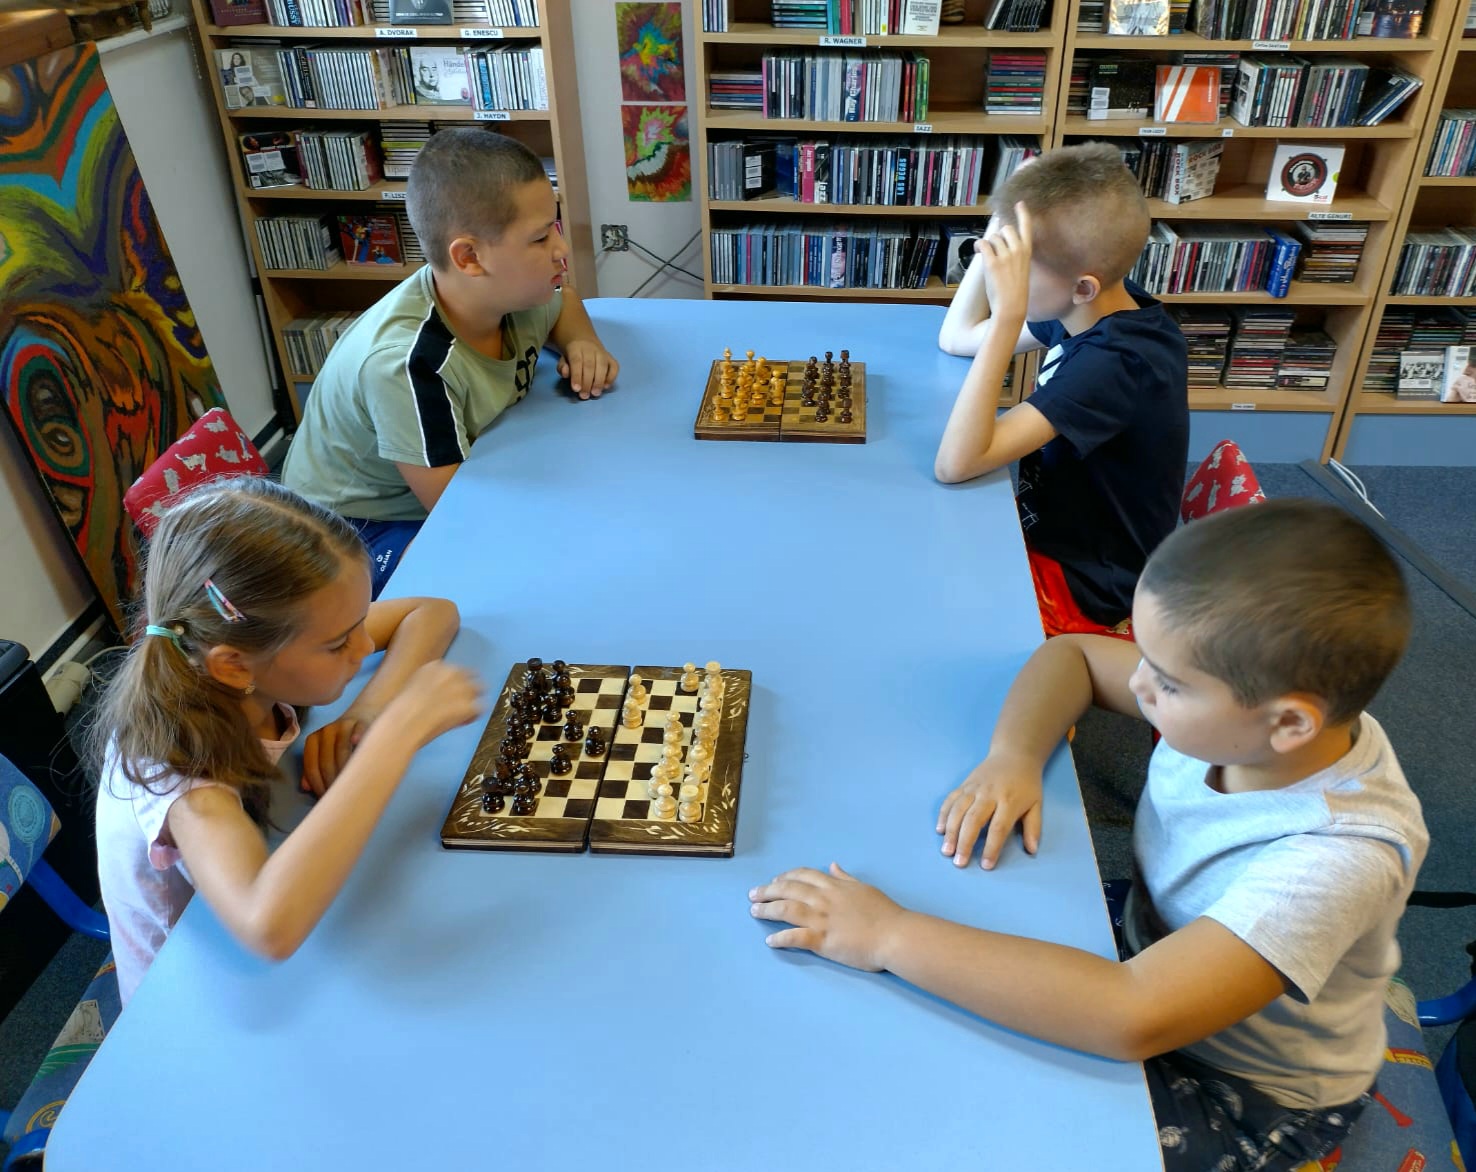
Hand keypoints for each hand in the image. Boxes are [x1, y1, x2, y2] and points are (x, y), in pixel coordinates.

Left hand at [300, 706, 377, 796]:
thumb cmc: (343, 740)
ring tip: (351, 786)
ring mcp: (344, 725)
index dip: (318, 784)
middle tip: (340, 796)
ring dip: (345, 771)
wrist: (363, 715)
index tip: (326, 798)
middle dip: (332, 782)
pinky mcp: (361, 722)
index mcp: (313, 739)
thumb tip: (306, 787)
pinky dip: (358, 739)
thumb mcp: (325, 751)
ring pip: (342, 751)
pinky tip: (358, 746)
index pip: (312, 766)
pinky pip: (359, 732)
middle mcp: (326, 731)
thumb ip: (314, 767)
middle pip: (326, 762)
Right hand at [385, 661, 485, 745]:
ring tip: (460, 715)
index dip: (454, 684)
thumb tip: (435, 695)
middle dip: (468, 689)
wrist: (404, 722)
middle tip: (459, 705)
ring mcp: (463, 687)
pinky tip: (461, 723)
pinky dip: (472, 716)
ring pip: (479, 690)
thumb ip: (428, 686)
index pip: (455, 670)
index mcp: (436, 666)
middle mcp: (452, 672)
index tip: (448, 695)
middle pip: (471, 676)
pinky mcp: (469, 704)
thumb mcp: (412, 688)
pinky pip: (480, 708)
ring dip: (472, 701)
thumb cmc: (401, 711)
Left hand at [557, 339, 618, 398]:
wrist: (583, 341)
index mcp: (576, 347)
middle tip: (584, 396)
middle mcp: (590, 348)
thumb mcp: (563, 359)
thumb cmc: (572, 355)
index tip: (576, 389)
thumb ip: (562, 367)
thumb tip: (565, 373)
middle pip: (590, 365)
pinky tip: (605, 387)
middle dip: (587, 382)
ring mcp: (602, 352)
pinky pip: (614, 367)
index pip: (577, 361)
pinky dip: (611, 377)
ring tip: (595, 393)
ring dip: (599, 381)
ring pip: (603, 365)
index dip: (576, 376)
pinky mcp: (611, 358)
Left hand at [748, 863, 904, 971]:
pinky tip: (770, 941)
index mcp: (834, 886)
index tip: (774, 881)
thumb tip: (833, 866)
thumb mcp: (864, 888)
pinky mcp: (823, 940)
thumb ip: (845, 878)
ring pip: (786, 910)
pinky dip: (780, 938)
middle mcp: (823, 899)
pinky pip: (795, 937)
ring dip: (767, 909)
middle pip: (788, 890)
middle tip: (752, 894)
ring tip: (754, 911)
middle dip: (767, 890)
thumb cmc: (884, 913)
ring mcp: (822, 920)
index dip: (785, 877)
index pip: (803, 876)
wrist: (895, 935)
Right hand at [936, 750, 1042, 870]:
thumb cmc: (1026, 783)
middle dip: (965, 842)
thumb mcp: (1036, 804)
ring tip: (947, 850)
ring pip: (958, 810)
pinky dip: (944, 814)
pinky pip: (951, 799)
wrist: (1014, 754)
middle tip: (959, 862)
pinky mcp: (964, 784)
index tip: (986, 865)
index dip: (991, 848)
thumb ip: (1034, 828)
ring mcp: (974, 788)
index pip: (998, 828)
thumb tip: (1032, 850)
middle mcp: (989, 794)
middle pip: (973, 820)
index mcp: (1009, 801)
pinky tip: (940, 830)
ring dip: (950, 831)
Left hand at [975, 203, 1032, 325]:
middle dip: (998, 235)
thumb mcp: (1021, 269)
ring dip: (988, 244)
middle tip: (994, 247)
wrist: (1011, 306)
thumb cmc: (1016, 292)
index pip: (1026, 227)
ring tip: (986, 254)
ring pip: (993, 237)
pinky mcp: (992, 262)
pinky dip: (978, 246)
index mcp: (1027, 252)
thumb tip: (998, 243)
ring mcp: (1005, 255)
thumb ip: (1015, 255)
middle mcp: (1018, 250)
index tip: (1019, 203)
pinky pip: (983, 244)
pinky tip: (978, 251)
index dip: (1022, 213)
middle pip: (1006, 229)